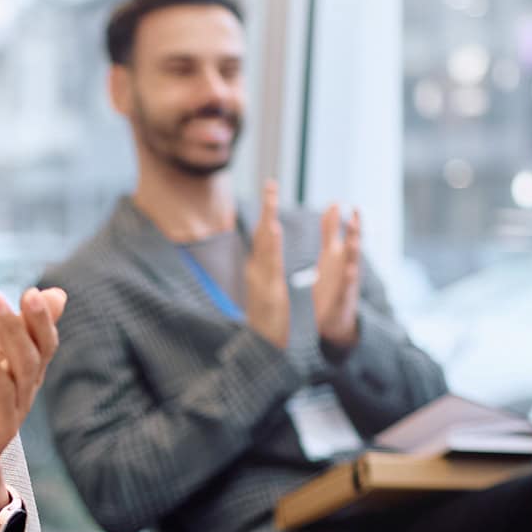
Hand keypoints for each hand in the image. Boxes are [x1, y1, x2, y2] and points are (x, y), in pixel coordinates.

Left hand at [0, 286, 65, 531]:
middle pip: (26, 364)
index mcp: (27, 379)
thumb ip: (23, 332)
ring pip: (1, 389)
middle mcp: (21, 400)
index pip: (44, 348)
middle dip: (13, 330)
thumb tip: (55, 292)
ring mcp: (2, 424)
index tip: (31, 292)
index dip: (42, 322)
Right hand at [243, 179, 290, 347]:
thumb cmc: (270, 320)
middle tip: (271, 184)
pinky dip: (270, 250)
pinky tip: (273, 233)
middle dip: (266, 208)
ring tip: (272, 205)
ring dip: (267, 226)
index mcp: (261, 268)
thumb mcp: (269, 287)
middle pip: (261, 234)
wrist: (266, 347)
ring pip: (264, 250)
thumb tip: (266, 245)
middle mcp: (257, 272)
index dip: (267, 210)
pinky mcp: (268, 294)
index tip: (271, 186)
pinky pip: (270, 269)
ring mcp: (261, 283)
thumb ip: (268, 265)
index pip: (264, 233)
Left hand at [311, 205, 363, 350]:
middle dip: (354, 231)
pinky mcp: (342, 299)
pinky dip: (348, 280)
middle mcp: (346, 266)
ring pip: (352, 265)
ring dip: (353, 253)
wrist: (335, 320)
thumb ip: (331, 230)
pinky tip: (349, 271)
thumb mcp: (331, 252)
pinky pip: (345, 288)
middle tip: (356, 214)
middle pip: (353, 246)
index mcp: (340, 255)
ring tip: (354, 241)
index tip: (348, 204)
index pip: (346, 233)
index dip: (347, 219)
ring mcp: (346, 283)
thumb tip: (334, 204)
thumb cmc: (333, 282)